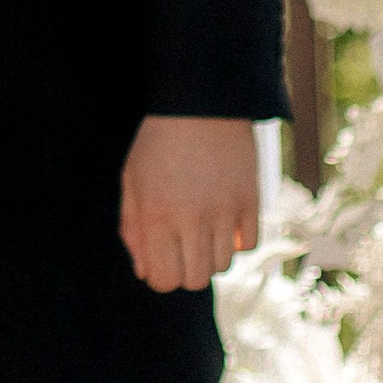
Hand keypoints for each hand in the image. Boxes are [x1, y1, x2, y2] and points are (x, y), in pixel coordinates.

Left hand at [119, 115, 259, 291]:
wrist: (199, 102)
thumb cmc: (157, 143)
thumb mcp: (131, 180)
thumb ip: (133, 229)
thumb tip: (144, 271)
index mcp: (155, 214)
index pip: (164, 280)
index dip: (161, 275)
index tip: (161, 259)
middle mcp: (190, 218)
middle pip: (196, 280)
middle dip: (186, 270)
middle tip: (182, 246)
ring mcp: (224, 210)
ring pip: (223, 266)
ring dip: (211, 255)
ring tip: (202, 227)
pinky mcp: (250, 200)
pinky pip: (248, 245)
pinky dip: (236, 241)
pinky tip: (224, 220)